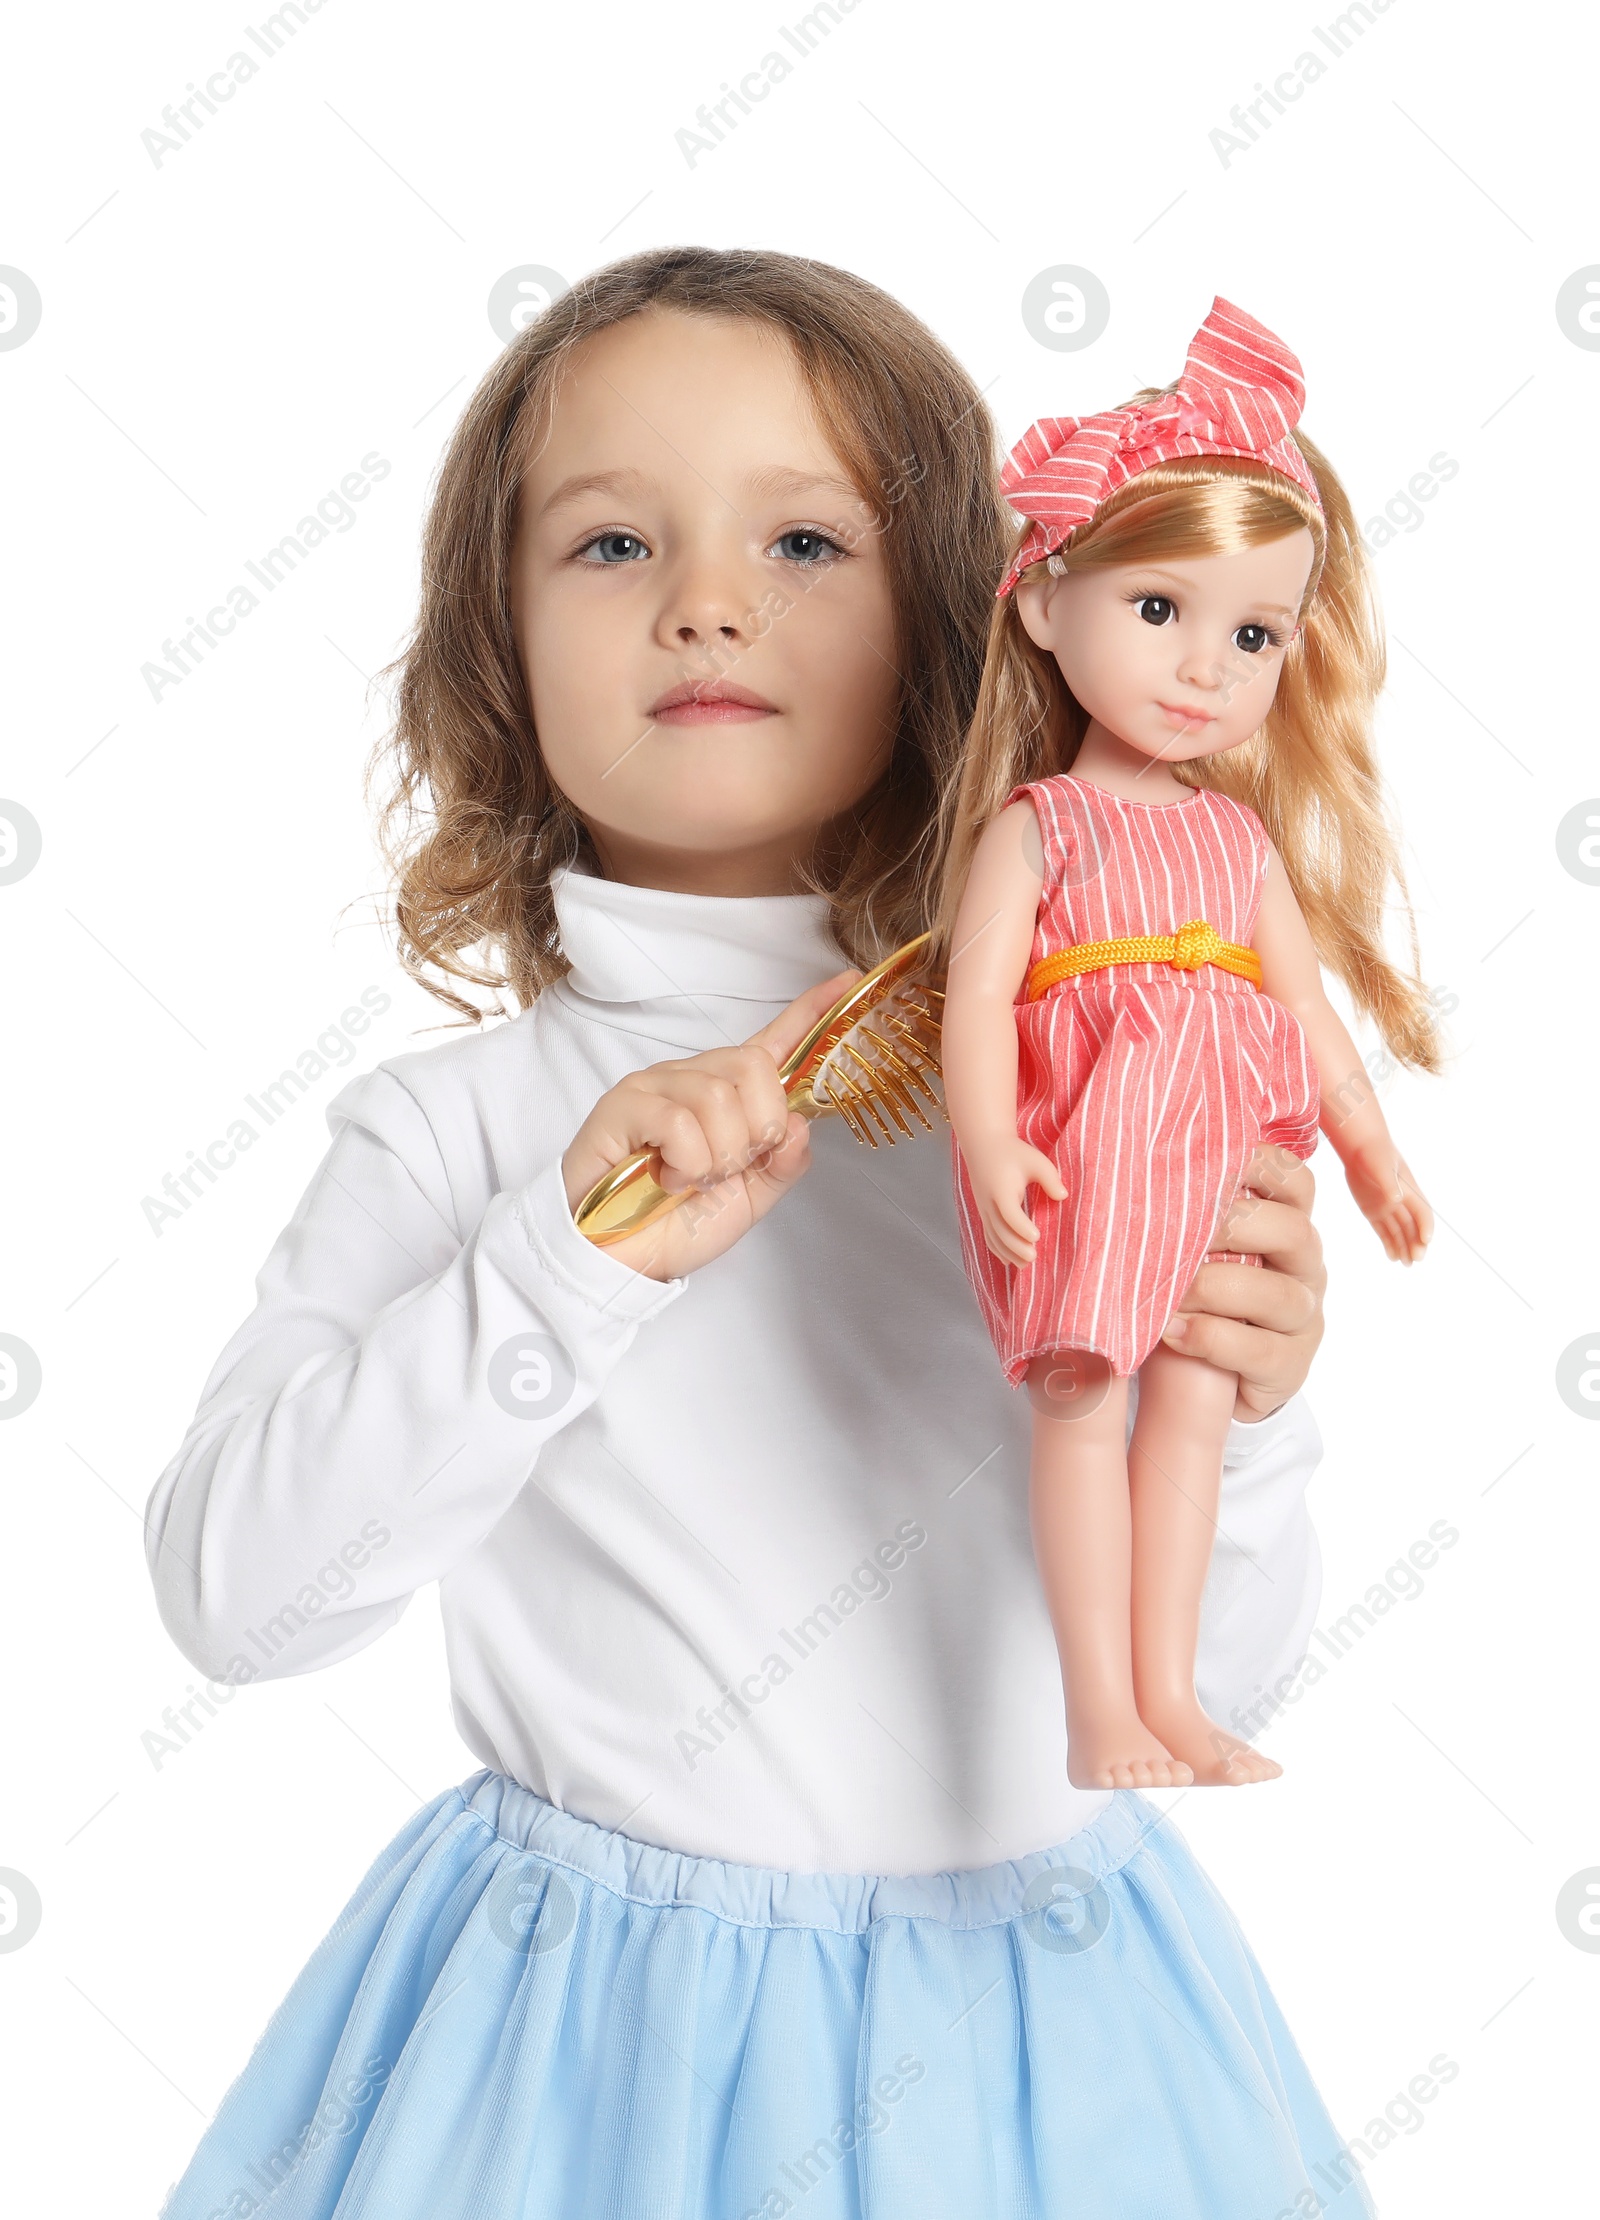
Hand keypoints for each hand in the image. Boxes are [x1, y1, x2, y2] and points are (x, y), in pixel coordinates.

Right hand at [560, 970, 859, 1281]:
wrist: (622, 1260)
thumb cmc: (676, 1224)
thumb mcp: (751, 1198)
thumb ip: (783, 1162)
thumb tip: (800, 1124)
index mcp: (728, 1095)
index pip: (774, 1042)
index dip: (811, 1012)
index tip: (848, 981)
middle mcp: (692, 1078)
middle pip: (753, 1066)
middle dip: (756, 1128)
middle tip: (728, 1166)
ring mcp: (655, 1086)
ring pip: (718, 1097)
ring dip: (718, 1156)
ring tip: (692, 1179)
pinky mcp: (623, 1105)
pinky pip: (680, 1120)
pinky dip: (687, 1161)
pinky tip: (668, 1176)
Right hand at [960, 1133, 1067, 1267]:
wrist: (984, 1146)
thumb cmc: (1014, 1153)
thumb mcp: (1036, 1160)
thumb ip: (1050, 1178)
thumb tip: (1063, 1196)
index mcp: (1001, 1188)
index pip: (1009, 1212)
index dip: (1021, 1227)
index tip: (1036, 1237)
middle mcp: (989, 1202)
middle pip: (1000, 1230)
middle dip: (1015, 1246)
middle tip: (1033, 1257)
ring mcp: (983, 1209)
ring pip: (993, 1237)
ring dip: (1008, 1253)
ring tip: (1025, 1264)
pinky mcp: (983, 1213)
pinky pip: (988, 1236)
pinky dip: (998, 1250)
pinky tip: (1010, 1261)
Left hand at [1159, 1144, 1325, 1423]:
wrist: (1203, 1380)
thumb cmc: (1192, 1295)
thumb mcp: (1193, 1248)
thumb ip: (1183, 1210)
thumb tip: (1127, 1166)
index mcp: (1286, 1224)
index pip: (1295, 1182)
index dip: (1259, 1165)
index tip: (1208, 1161)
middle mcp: (1305, 1267)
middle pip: (1294, 1231)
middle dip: (1231, 1227)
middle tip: (1175, 1233)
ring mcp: (1303, 1318)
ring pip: (1278, 1295)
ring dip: (1213, 1288)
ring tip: (1166, 1293)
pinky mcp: (1291, 1366)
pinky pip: (1261, 1351)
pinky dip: (1211, 1338)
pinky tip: (1172, 1331)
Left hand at [1344, 1138, 1431, 1263]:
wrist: (1360, 1147)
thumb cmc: (1374, 1153)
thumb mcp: (1381, 1165)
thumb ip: (1389, 1183)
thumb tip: (1397, 1198)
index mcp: (1409, 1191)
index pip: (1422, 1212)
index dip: (1426, 1226)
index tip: (1426, 1241)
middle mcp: (1402, 1202)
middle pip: (1413, 1226)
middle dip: (1416, 1243)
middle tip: (1417, 1259)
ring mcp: (1388, 1207)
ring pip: (1400, 1232)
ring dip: (1405, 1248)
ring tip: (1407, 1264)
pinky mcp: (1373, 1211)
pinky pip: (1384, 1231)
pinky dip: (1389, 1244)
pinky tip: (1393, 1257)